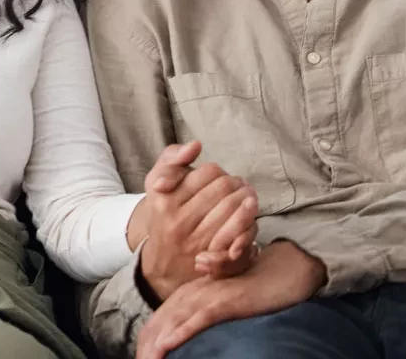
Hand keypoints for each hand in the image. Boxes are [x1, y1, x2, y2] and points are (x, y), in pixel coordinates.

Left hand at [136, 241, 326, 358]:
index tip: (140, 357)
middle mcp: (191, 293)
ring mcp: (206, 296)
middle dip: (145, 346)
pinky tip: (168, 345)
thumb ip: (201, 315)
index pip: (157, 321)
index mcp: (187, 294)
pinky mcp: (224, 301)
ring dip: (156, 344)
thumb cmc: (252, 290)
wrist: (282, 272)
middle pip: (158, 323)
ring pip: (173, 322)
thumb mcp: (220, 304)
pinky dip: (182, 332)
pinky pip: (199, 319)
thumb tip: (183, 337)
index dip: (145, 341)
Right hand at [139, 143, 259, 299]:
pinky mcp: (212, 256)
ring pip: (235, 207)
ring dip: (246, 198)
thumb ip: (172, 158)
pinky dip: (248, 219)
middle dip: (235, 183)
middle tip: (237, 185)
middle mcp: (177, 221)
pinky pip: (240, 231)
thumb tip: (196, 145)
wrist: (162, 259)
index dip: (217, 171)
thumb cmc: (163, 213)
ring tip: (246, 196)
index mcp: (163, 199)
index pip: (208, 172)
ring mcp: (196, 240)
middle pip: (224, 188)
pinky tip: (248, 213)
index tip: (217, 176)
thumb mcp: (156, 182)